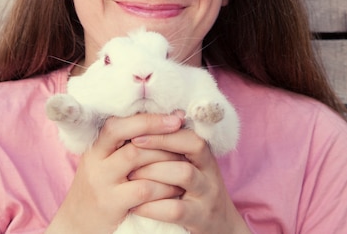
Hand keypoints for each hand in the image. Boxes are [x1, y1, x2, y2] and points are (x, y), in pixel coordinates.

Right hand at [45, 112, 183, 233]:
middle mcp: (95, 162)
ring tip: (184, 160)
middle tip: (183, 134)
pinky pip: (143, 190)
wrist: (77, 226)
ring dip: (164, 158)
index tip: (175, 118)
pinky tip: (176, 188)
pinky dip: (163, 187)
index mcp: (95, 147)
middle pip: (129, 138)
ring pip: (137, 158)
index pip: (118, 123)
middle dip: (161, 135)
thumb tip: (164, 121)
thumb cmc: (99, 189)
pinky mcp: (111, 205)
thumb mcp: (104, 163)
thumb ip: (125, 145)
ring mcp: (102, 183)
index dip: (148, 119)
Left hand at [129, 127, 250, 233]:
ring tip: (130, 175)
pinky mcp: (201, 219)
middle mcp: (210, 171)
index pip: (188, 132)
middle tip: (128, 151)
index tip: (136, 133)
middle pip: (191, 146)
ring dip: (154, 171)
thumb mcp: (190, 167)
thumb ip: (172, 149)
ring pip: (184, 173)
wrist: (221, 228)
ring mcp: (208, 195)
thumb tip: (143, 125)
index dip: (163, 131)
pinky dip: (152, 206)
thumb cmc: (195, 191)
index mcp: (204, 155)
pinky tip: (135, 205)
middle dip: (157, 145)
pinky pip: (175, 209)